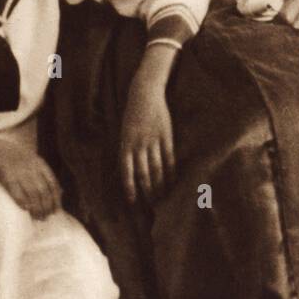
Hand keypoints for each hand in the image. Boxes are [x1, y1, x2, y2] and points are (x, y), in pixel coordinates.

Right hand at [0, 136, 61, 219]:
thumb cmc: (13, 159)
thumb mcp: (32, 162)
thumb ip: (45, 176)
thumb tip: (62, 192)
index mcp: (39, 163)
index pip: (52, 182)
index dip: (55, 198)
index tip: (56, 210)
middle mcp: (31, 167)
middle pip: (42, 189)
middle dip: (46, 205)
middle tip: (46, 217)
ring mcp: (18, 170)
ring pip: (31, 192)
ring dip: (36, 207)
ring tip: (38, 217)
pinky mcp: (6, 174)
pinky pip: (15, 189)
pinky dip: (21, 199)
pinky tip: (25, 208)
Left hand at [120, 68, 175, 205]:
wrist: (144, 93)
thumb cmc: (132, 115)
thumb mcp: (124, 133)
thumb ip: (127, 151)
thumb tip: (130, 172)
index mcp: (125, 144)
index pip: (127, 172)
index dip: (130, 187)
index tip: (134, 202)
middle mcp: (139, 145)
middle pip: (144, 174)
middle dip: (148, 191)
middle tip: (152, 205)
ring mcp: (153, 141)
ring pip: (157, 169)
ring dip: (160, 185)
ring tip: (164, 198)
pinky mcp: (166, 136)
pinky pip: (169, 158)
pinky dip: (171, 172)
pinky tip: (173, 182)